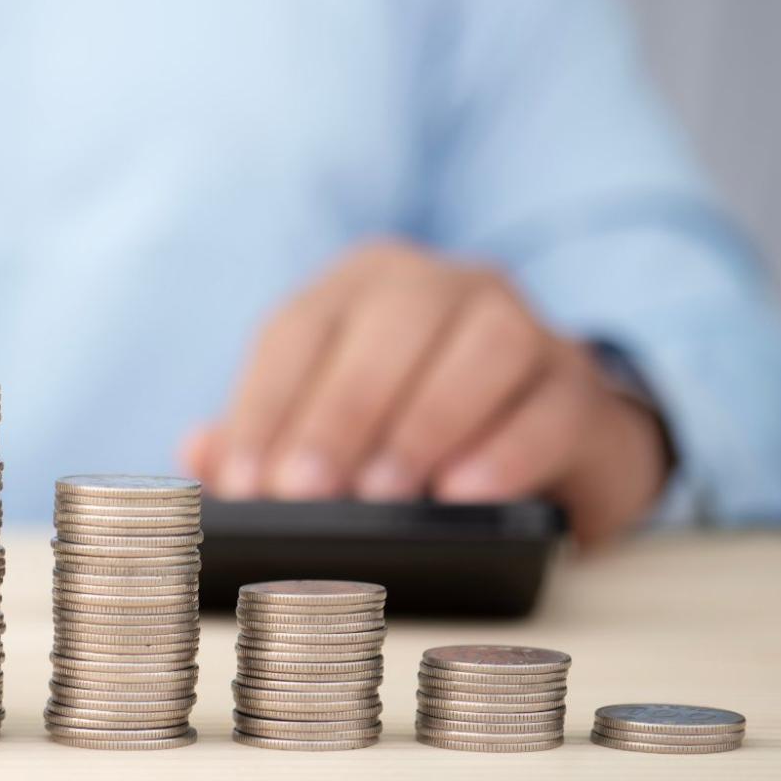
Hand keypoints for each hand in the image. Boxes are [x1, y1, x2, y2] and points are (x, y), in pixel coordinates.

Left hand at [178, 240, 669, 544]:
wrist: (545, 443)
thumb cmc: (407, 429)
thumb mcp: (327, 428)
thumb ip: (260, 435)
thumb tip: (200, 453)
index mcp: (363, 285)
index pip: (301, 329)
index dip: (266, 406)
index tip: (244, 484)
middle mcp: (445, 285)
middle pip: (391, 324)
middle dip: (341, 411)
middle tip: (310, 493)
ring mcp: (526, 324)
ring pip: (485, 345)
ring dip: (427, 421)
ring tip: (385, 494)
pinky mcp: (581, 386)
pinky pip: (553, 403)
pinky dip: (508, 448)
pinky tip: (465, 492)